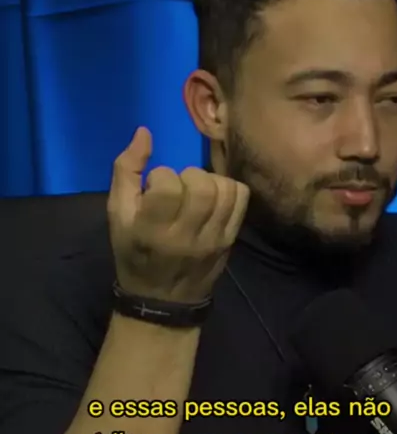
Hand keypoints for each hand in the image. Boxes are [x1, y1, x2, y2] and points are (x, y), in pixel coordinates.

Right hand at [107, 127, 249, 303]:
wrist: (163, 300)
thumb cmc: (134, 254)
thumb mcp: (117, 216)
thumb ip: (125, 172)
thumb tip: (144, 133)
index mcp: (153, 231)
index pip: (168, 186)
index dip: (161, 177)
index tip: (154, 189)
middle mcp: (187, 236)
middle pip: (202, 185)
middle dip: (188, 176)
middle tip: (178, 187)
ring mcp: (214, 239)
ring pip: (225, 189)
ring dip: (210, 180)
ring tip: (196, 191)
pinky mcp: (231, 239)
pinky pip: (241, 199)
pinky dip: (229, 189)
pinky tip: (214, 197)